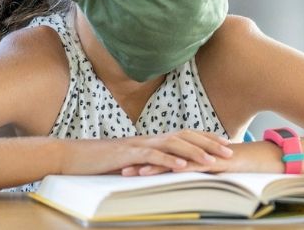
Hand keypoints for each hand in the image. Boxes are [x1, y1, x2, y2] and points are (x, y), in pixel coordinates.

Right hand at [56, 130, 232, 176]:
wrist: (74, 155)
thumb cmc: (101, 161)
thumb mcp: (131, 162)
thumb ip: (148, 163)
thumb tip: (164, 169)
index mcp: (152, 139)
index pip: (185, 134)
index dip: (206, 137)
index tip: (225, 142)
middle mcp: (149, 138)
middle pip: (186, 136)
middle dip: (209, 143)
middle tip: (229, 151)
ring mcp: (139, 144)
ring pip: (173, 144)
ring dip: (195, 152)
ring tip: (213, 160)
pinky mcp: (128, 154)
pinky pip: (153, 156)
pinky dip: (169, 160)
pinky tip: (183, 166)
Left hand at [121, 141, 283, 176]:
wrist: (259, 158)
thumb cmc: (236, 166)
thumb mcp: (211, 170)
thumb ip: (196, 171)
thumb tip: (180, 180)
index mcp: (190, 154)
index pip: (163, 156)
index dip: (144, 160)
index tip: (126, 166)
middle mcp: (192, 152)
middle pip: (162, 156)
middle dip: (140, 162)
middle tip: (119, 168)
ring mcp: (201, 156)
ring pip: (172, 161)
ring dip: (151, 166)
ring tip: (133, 172)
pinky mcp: (211, 162)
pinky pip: (191, 166)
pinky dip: (176, 169)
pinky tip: (163, 173)